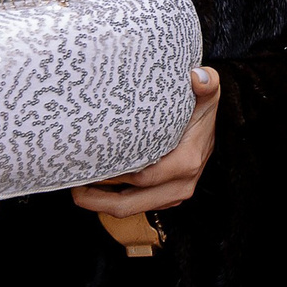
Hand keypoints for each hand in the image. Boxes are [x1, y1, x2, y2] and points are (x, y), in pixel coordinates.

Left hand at [72, 67, 220, 214]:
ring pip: (130, 209)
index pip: (142, 177)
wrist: (213, 127)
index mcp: (186, 163)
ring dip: (102, 203)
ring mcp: (173, 195)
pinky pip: (137, 206)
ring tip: (78, 189)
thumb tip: (198, 77)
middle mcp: (180, 185)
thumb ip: (208, 83)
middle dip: (97, 201)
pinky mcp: (167, 198)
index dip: (113, 176)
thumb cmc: (203, 110)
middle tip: (73, 187)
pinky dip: (114, 200)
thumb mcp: (207, 95)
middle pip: (129, 204)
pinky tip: (97, 188)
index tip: (90, 166)